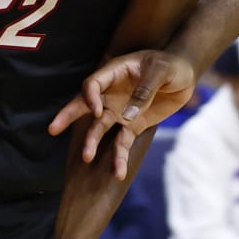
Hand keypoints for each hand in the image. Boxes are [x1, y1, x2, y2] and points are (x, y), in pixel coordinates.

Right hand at [50, 50, 197, 177]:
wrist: (185, 77)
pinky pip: (122, 143)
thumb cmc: (171, 65)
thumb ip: (145, 90)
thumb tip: (127, 115)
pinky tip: (117, 173)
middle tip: (53, 129)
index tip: (96, 111)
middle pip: (85, 105)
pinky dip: (118, 158)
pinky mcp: (132, 125)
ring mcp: (120, 110)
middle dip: (68, 116)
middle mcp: (112, 93)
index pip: (93, 84)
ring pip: (100, 128)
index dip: (90, 97)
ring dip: (92, 142)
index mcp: (115, 73)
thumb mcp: (161, 71)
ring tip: (86, 158)